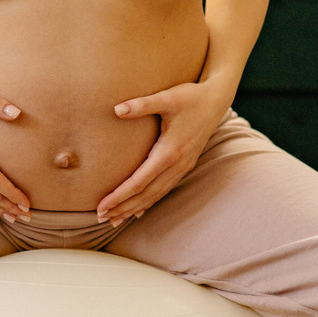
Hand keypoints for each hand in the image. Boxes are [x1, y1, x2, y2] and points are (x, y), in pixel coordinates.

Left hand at [97, 80, 229, 223]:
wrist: (216, 100)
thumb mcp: (167, 97)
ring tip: (115, 219)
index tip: (102, 206)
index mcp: (170, 152)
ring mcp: (182, 167)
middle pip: (146, 194)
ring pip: (155, 195)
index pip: (139, 182)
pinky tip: (138, 211)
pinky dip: (149, 201)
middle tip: (100, 217)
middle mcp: (177, 164)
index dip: (119, 196)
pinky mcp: (184, 165)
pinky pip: (164, 189)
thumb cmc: (191, 97)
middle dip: (123, 207)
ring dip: (134, 208)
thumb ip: (142, 104)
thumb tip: (116, 109)